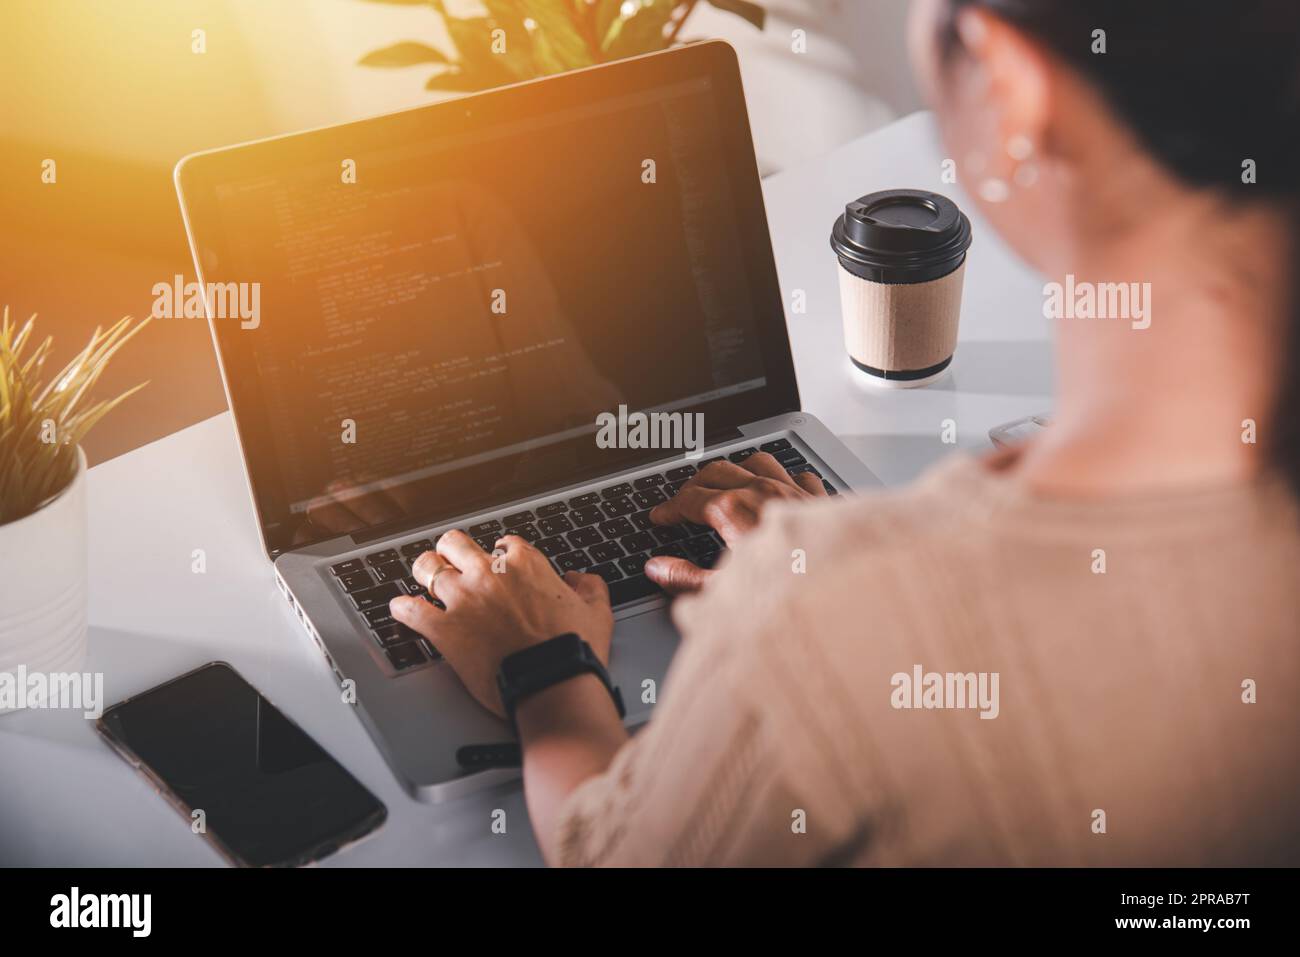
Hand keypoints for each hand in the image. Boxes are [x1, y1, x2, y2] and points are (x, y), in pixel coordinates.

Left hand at [388, 530, 613, 718]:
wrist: (551, 682)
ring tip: (424, 577)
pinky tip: (400, 608)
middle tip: (452, 561)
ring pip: (427, 568)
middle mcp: (489, 574)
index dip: (499, 554)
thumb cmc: (572, 650)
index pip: (503, 543)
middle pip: (456, 544)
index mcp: (525, 564)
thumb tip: (580, 578)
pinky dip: (402, 609)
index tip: (498, 565)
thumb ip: (590, 587)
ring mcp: (463, 599)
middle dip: (453, 551)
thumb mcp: (596, 611)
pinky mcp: (443, 629)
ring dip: (425, 572)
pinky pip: (410, 610)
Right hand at [644, 452, 826, 594]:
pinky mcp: (821, 499)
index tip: (661, 516)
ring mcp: (794, 491)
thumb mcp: (724, 594)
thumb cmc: (787, 595)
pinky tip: (780, 489)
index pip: (690, 499)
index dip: (670, 507)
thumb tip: (659, 569)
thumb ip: (686, 578)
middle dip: (695, 484)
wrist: (843, 593)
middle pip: (718, 472)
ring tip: (727, 483)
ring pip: (758, 462)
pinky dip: (784, 478)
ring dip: (738, 470)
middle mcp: (763, 492)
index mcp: (734, 511)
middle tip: (683, 501)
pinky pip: (798, 475)